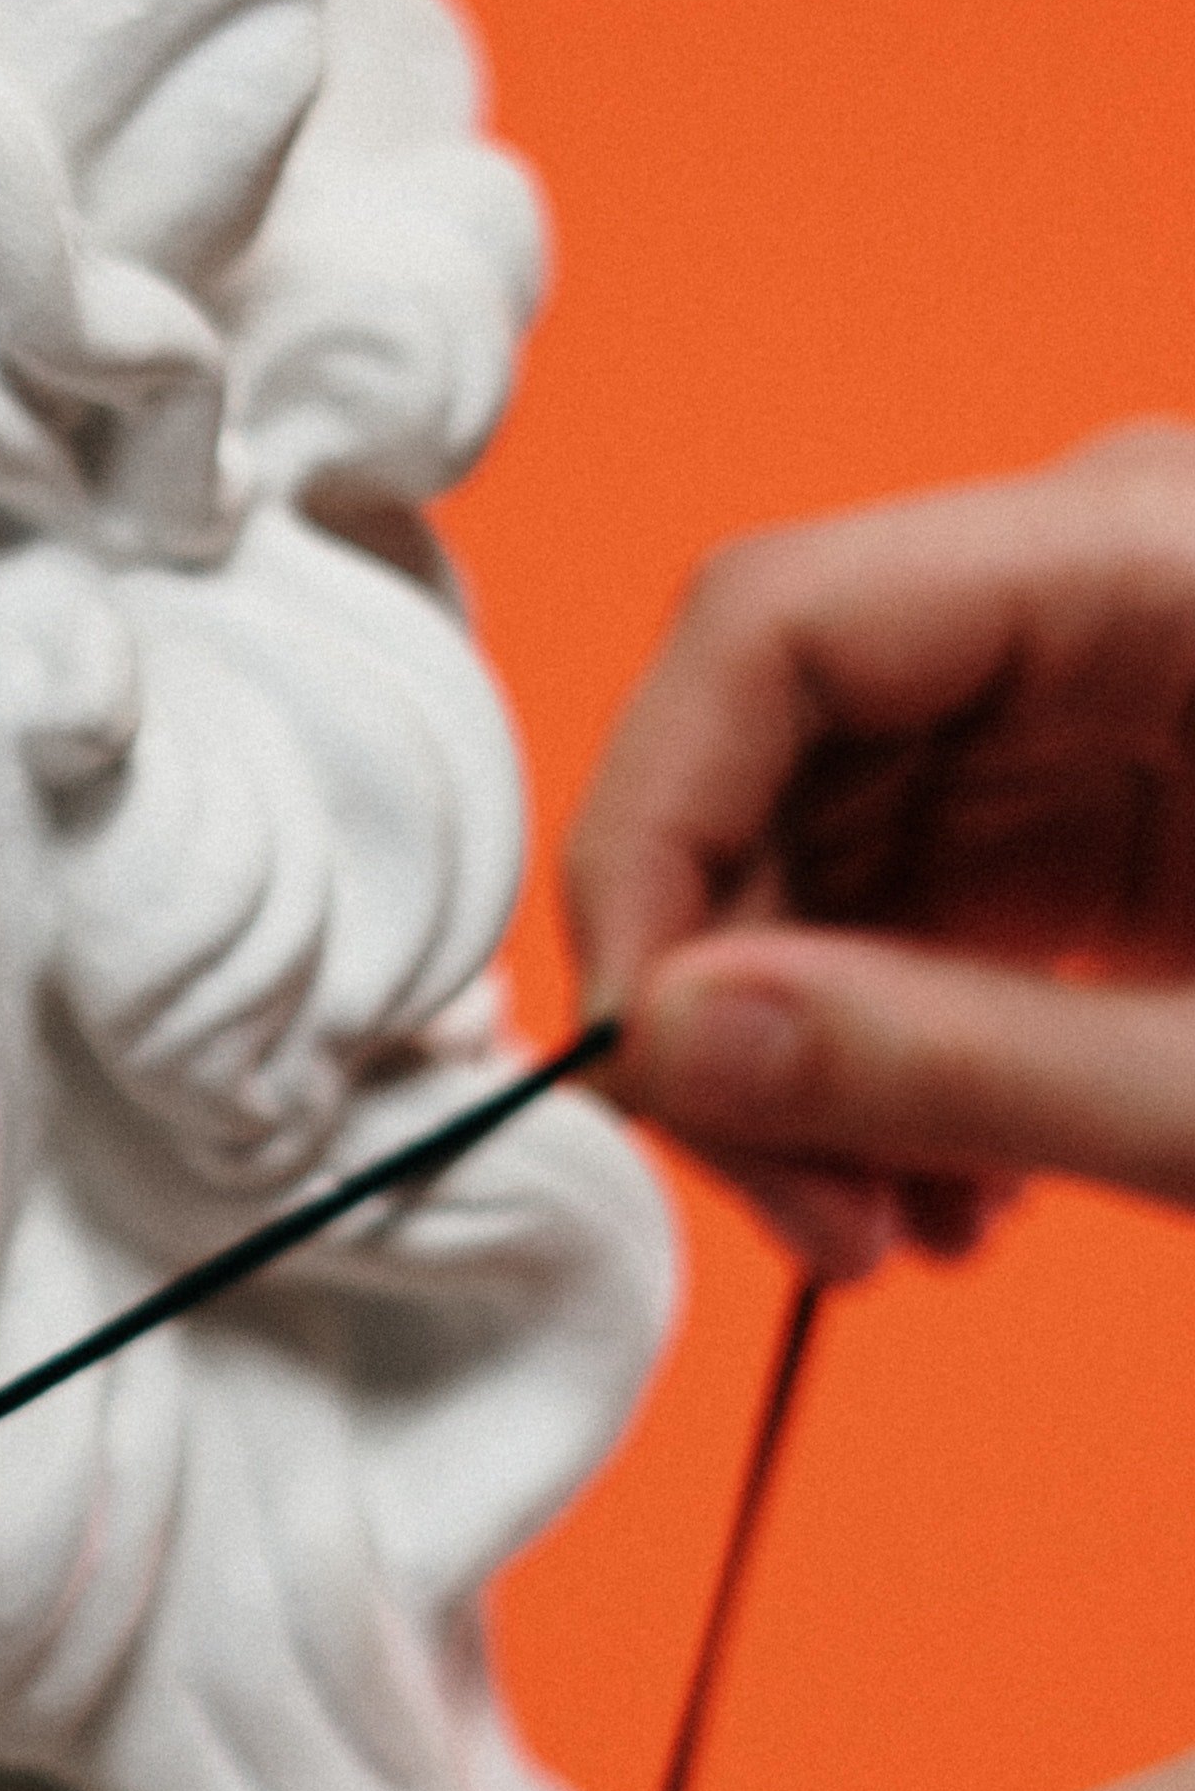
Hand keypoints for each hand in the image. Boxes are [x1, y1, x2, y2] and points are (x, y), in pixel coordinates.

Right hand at [565, 420, 1194, 1275]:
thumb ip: (957, 1061)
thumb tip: (667, 1044)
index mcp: (1161, 557)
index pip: (775, 626)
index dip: (656, 837)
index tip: (646, 1057)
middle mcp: (1099, 580)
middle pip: (771, 744)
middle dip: (740, 994)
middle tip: (808, 1216)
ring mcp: (1096, 679)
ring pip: (814, 837)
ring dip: (808, 1053)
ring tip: (895, 1232)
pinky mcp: (1102, 782)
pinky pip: (909, 889)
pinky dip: (891, 1047)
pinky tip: (950, 1184)